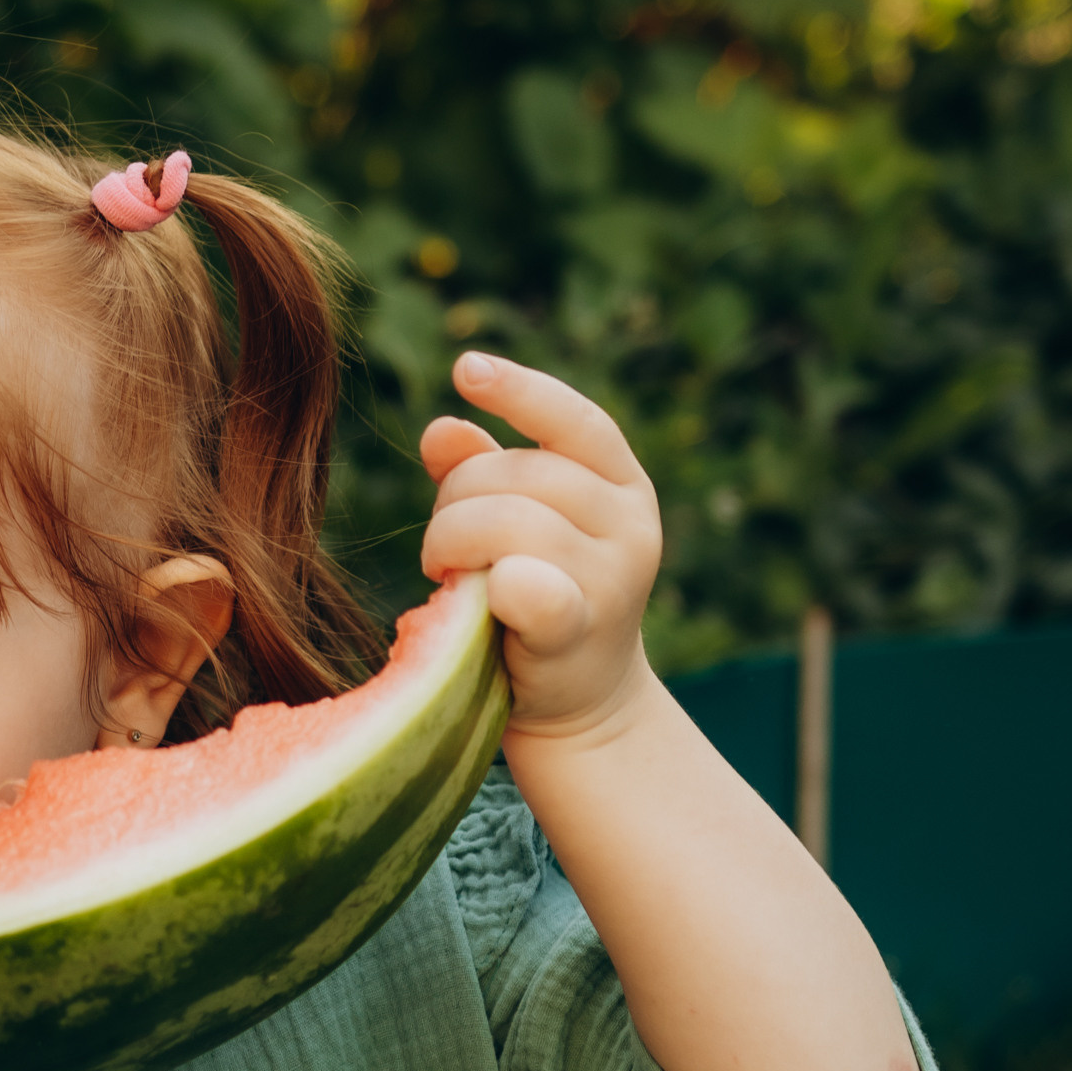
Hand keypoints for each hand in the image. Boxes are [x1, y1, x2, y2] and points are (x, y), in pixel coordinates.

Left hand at [419, 352, 659, 741]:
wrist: (579, 702)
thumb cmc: (541, 597)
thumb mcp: (521, 526)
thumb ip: (484, 473)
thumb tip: (441, 428)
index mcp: (623, 486)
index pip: (576, 421)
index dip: (521, 391)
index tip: (466, 368)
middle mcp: (629, 526)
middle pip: (517, 474)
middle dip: (456, 501)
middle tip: (442, 547)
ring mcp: (612, 580)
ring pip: (505, 521)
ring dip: (452, 543)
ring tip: (451, 575)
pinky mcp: (580, 632)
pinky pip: (530, 587)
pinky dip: (499, 583)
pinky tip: (485, 592)